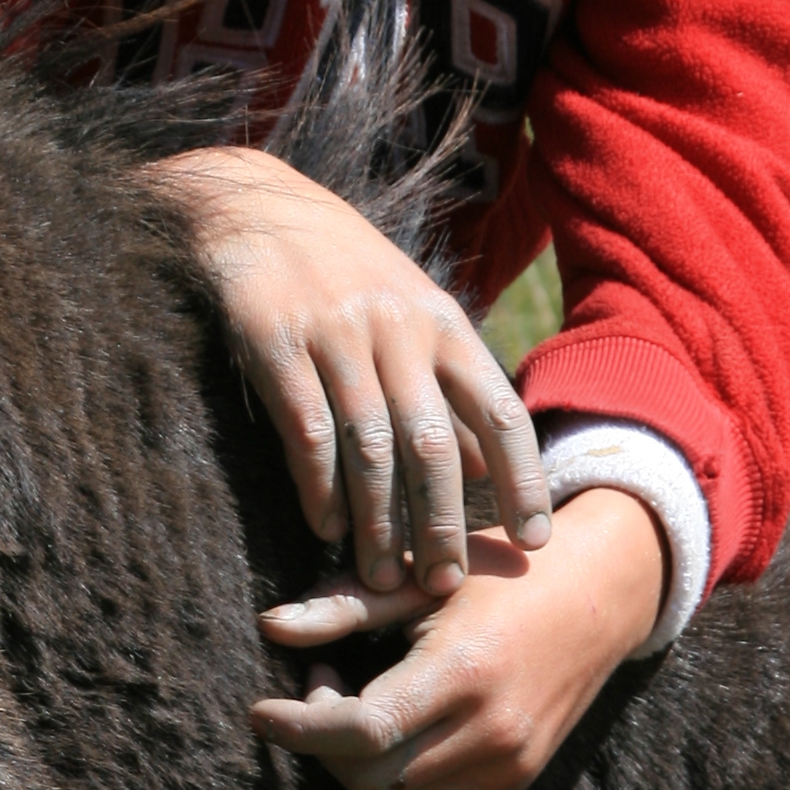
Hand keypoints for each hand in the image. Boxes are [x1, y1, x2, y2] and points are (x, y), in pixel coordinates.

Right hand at [145, 150, 548, 596]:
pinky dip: (318, 486)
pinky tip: (324, 527)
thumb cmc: (344, 273)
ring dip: (377, 523)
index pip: (500, 410)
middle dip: (442, 523)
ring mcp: (337, 335)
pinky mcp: (276, 342)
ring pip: (369, 448)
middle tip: (442, 583)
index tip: (533, 540)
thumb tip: (488, 471)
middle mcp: (399, 329)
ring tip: (378, 576)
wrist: (256, 206)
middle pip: (434, 445)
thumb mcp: (413, 314)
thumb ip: (449, 387)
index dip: (522, 479)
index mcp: (444, 324)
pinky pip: (305, 430)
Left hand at [251, 486, 666, 789]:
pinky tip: (386, 723)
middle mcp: (491, 730)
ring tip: (347, 698)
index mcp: (464, 672)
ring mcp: (509, 763)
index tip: (259, 710)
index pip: (361, 730)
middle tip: (315, 680)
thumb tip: (269, 626)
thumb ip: (345, 604)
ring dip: (352, 766)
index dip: (298, 728)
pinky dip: (390, 778)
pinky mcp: (516, 779)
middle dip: (321, 743)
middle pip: (369, 779)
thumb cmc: (504, 570)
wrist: (601, 594)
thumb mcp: (424, 575)